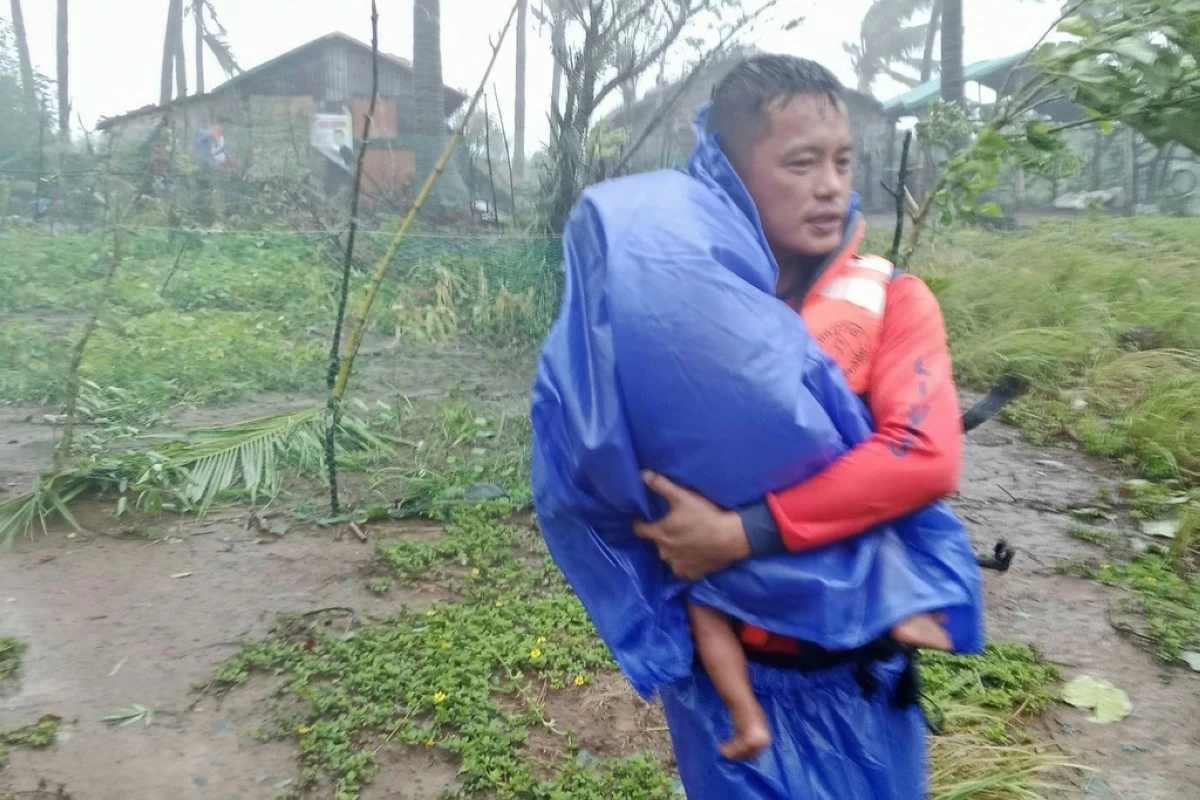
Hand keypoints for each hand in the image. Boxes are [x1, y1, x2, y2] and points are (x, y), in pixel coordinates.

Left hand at [633, 471, 750, 580]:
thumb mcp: (682, 497)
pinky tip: (694, 555)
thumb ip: (661, 486)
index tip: (644, 519)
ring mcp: (678, 565)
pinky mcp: (692, 573)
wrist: (730, 538)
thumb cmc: (704, 516)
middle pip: (657, 543)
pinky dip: (686, 563)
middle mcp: (664, 552)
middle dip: (662, 536)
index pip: (639, 529)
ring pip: (670, 557)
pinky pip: (683, 570)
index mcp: (659, 534)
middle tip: (674, 528)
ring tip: (685, 542)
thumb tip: (643, 474)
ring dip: (674, 551)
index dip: (640, 523)